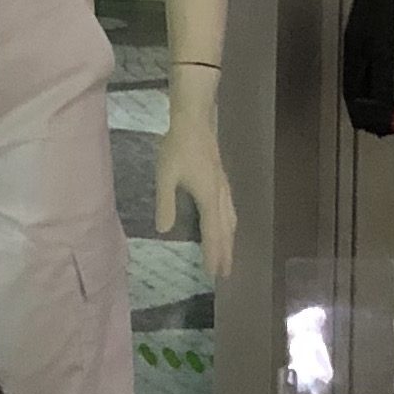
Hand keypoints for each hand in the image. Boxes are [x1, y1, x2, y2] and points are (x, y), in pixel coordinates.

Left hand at [152, 68, 236, 279]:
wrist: (195, 120)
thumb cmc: (177, 147)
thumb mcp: (166, 176)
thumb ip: (166, 204)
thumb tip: (164, 231)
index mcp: (208, 197)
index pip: (212, 232)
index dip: (213, 253)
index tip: (215, 272)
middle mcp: (220, 195)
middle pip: (226, 229)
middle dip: (226, 252)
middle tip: (225, 273)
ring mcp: (223, 186)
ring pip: (230, 219)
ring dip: (229, 239)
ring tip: (228, 254)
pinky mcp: (221, 179)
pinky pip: (229, 209)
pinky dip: (229, 224)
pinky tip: (226, 223)